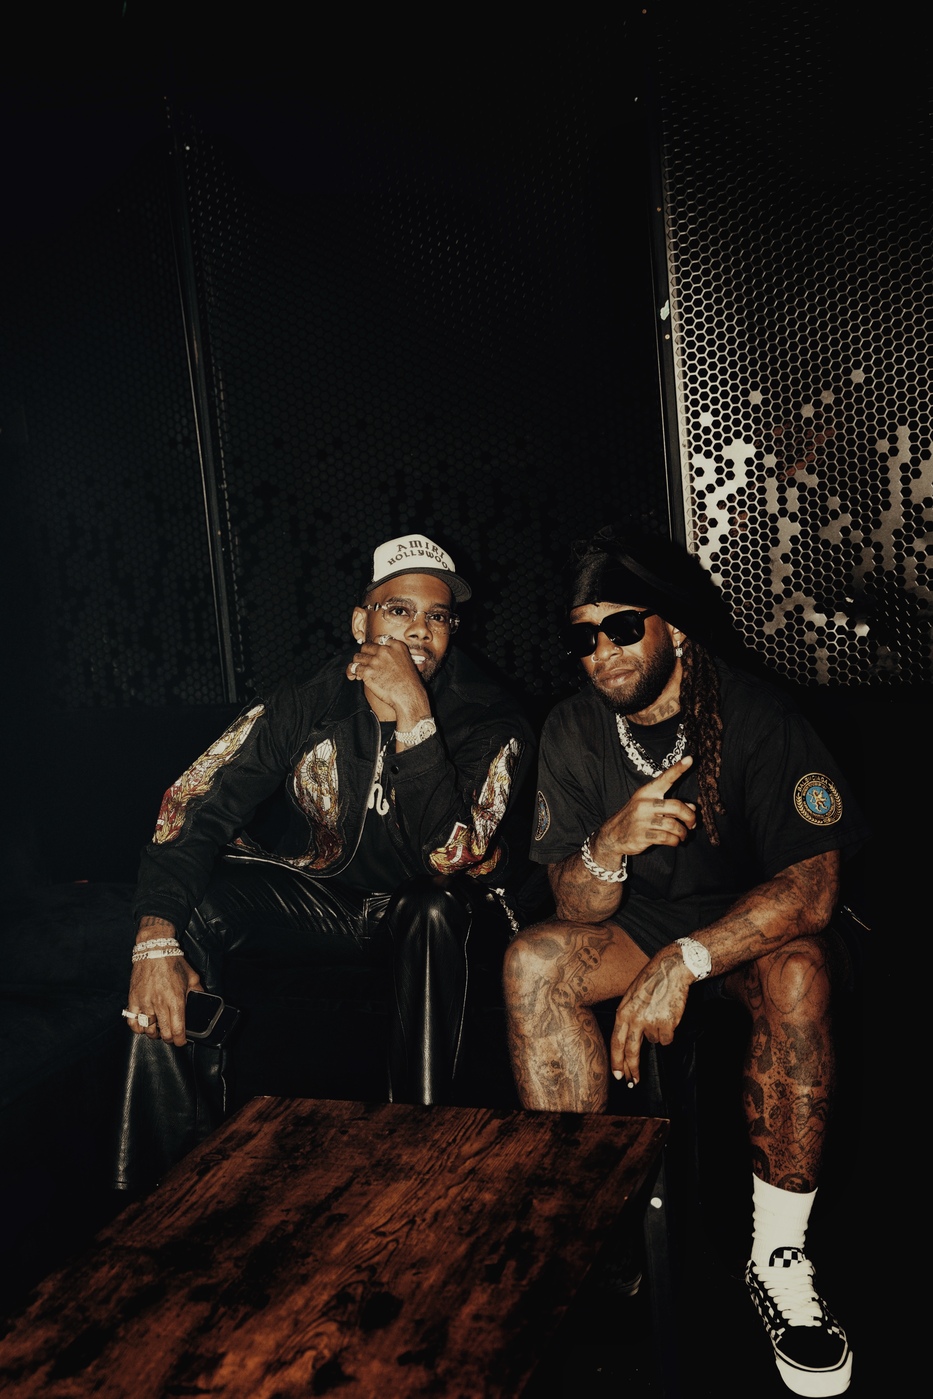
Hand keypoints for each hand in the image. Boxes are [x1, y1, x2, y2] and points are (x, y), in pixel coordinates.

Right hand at [126, 952, 203, 1046]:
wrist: (154, 950)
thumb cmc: (173, 963)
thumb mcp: (192, 977)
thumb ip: (198, 991)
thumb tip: (203, 1000)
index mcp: (176, 1000)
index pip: (178, 1029)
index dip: (180, 1040)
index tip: (182, 1041)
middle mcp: (160, 1004)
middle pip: (164, 1033)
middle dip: (169, 1039)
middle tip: (172, 1036)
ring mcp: (145, 1003)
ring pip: (148, 1030)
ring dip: (154, 1034)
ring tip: (158, 1031)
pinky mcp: (133, 1000)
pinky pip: (132, 1022)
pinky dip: (138, 1028)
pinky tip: (144, 1026)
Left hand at [346, 636, 430, 727]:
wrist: (409, 695)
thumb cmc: (411, 684)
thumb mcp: (409, 662)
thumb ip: (397, 656)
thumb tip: (387, 660)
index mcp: (397, 646)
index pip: (379, 639)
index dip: (374, 646)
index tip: (373, 653)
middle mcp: (385, 650)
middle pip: (366, 646)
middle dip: (364, 654)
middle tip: (365, 663)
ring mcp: (375, 660)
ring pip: (358, 656)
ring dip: (357, 663)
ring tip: (358, 671)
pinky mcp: (367, 671)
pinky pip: (353, 668)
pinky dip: (351, 672)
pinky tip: (352, 676)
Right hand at [600, 754, 695, 858]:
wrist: (613, 835)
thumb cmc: (636, 818)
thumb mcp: (650, 807)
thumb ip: (671, 806)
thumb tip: (692, 809)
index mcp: (647, 792)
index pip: (665, 779)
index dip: (678, 769)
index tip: (690, 759)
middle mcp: (644, 804)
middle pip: (676, 807)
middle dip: (689, 817)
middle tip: (693, 824)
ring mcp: (642, 820)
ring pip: (673, 825)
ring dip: (683, 832)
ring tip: (683, 835)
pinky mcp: (642, 836)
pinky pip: (667, 838)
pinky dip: (675, 841)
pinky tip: (674, 841)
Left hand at [610, 947, 691, 1085]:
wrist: (670, 970)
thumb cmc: (650, 982)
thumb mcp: (631, 997)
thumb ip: (627, 1017)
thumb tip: (626, 1040)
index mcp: (623, 1012)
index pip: (616, 1042)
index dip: (617, 1061)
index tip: (618, 1075)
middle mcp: (634, 1019)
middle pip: (631, 1051)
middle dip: (632, 1069)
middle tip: (633, 1081)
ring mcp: (651, 1022)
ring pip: (654, 1041)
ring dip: (658, 1033)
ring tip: (660, 1014)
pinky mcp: (667, 1024)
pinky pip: (667, 1038)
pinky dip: (669, 1031)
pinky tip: (669, 1015)